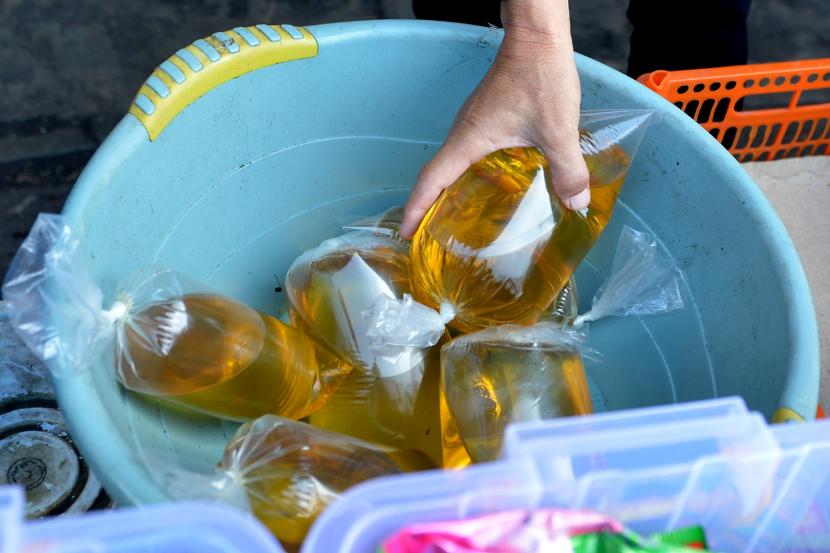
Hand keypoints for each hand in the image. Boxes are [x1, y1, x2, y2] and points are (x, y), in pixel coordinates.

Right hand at [400, 0, 589, 238]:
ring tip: (454, 219)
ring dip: (447, 190)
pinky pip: (468, 152)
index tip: (406, 232)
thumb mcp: (558, 129)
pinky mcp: (486, 117)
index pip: (432, 180)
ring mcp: (473, 123)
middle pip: (435, 175)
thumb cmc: (539, 76)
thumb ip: (567, 169)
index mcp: (468, 140)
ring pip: (452, 163)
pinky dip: (467, 174)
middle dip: (427, 207)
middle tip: (429, 236)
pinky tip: (490, 185)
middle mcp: (463, 132)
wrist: (538, 37)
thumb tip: (576, 205)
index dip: (416, 208)